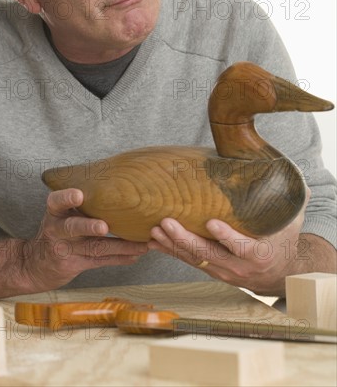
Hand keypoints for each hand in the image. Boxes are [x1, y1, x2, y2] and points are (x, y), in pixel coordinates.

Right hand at [22, 188, 147, 291]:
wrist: (36, 264)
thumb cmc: (58, 228)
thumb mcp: (61, 212)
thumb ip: (81, 201)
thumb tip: (118, 183)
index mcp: (55, 212)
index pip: (56, 202)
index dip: (66, 198)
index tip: (78, 195)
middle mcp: (57, 230)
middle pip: (73, 227)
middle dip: (89, 227)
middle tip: (104, 227)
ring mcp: (65, 249)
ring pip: (94, 247)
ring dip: (120, 246)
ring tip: (141, 246)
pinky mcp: (74, 265)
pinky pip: (99, 261)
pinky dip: (119, 259)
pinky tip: (135, 256)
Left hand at [148, 190, 310, 295]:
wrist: (278, 273)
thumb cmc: (282, 239)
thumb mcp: (290, 222)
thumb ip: (290, 199)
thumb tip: (283, 170)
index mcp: (259, 253)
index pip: (242, 247)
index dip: (227, 237)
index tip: (212, 223)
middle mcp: (239, 266)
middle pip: (208, 254)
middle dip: (185, 239)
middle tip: (166, 222)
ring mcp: (222, 271)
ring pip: (194, 258)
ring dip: (172, 245)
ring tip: (154, 230)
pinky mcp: (211, 270)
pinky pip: (188, 261)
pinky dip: (170, 251)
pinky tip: (154, 241)